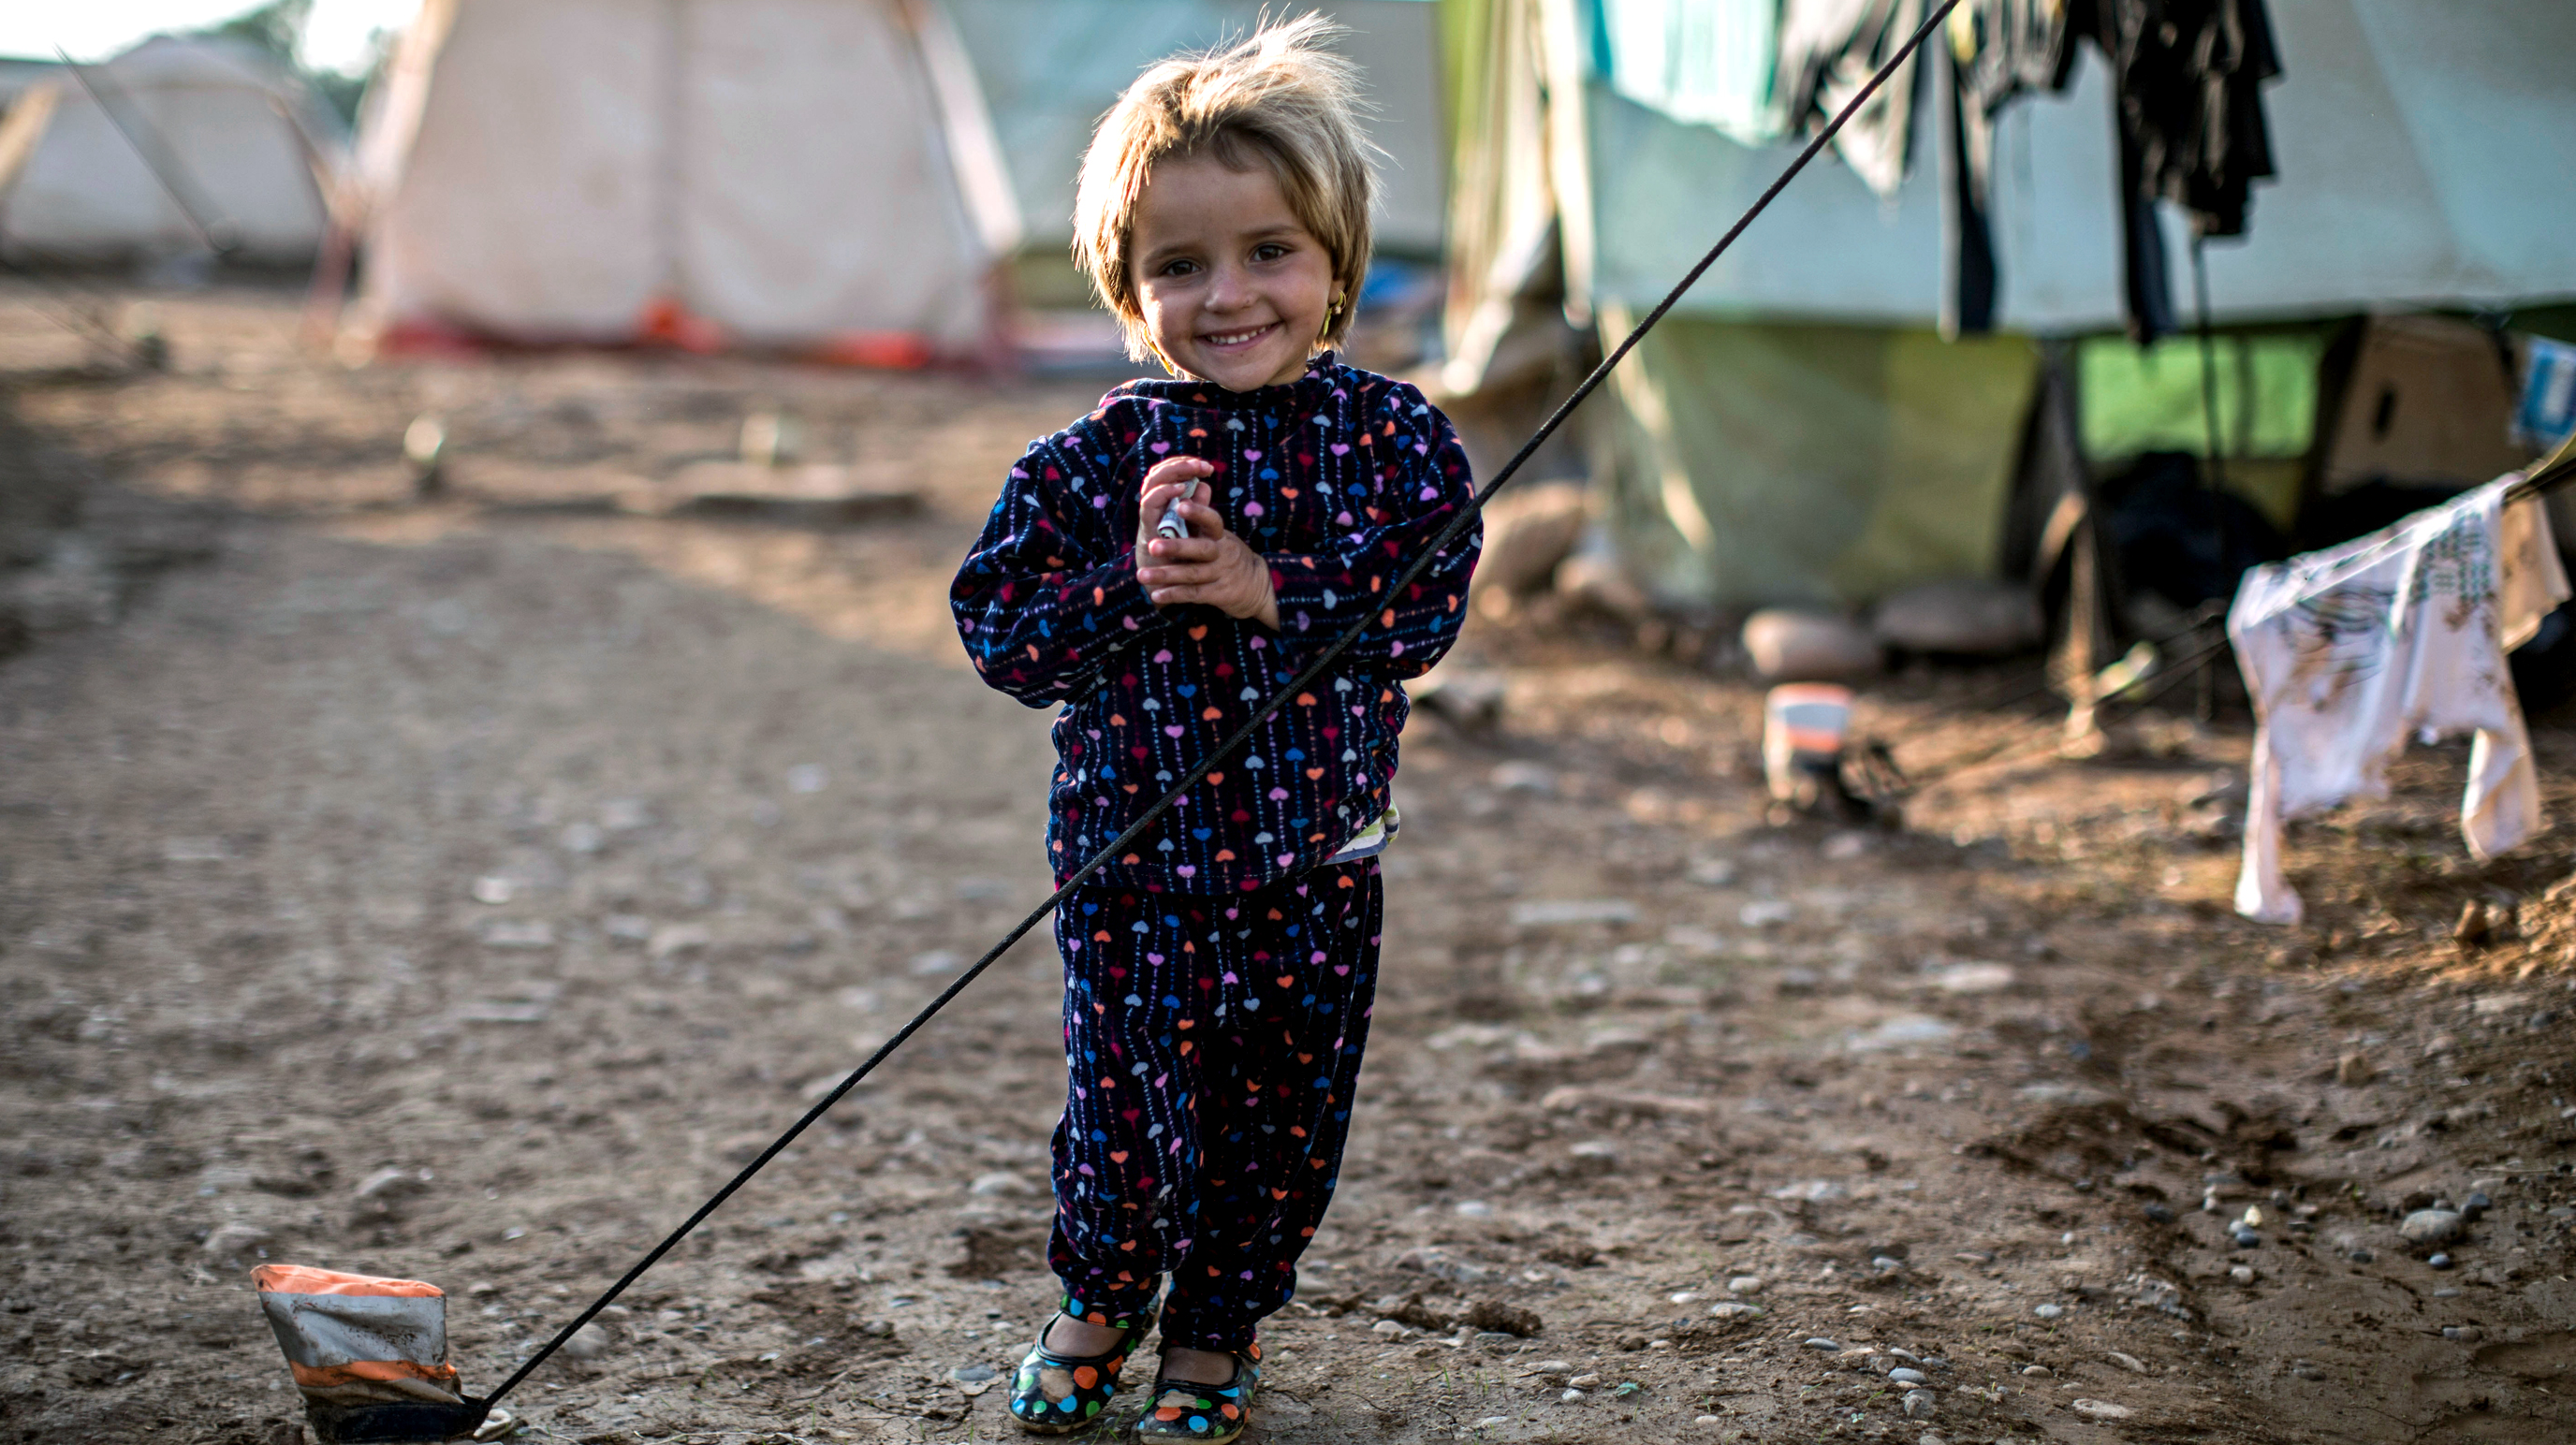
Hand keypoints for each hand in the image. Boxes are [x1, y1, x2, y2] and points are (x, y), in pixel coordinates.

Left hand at [1134, 457, 1278, 627]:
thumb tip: (1197, 483)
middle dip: (1176, 547)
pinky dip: (1174, 595)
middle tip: (1151, 545)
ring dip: (1166, 575)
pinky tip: (1156, 596)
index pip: (1212, 521)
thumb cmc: (1227, 554)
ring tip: (1142, 575)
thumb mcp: (1219, 534)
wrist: (1256, 586)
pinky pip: (1194, 594)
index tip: (1179, 505)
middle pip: (1200, 549)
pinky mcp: (1218, 594)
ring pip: (1193, 574)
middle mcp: (1221, 553)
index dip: (1197, 513)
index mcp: (1219, 535)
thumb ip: (1203, 514)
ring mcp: (1220, 574)